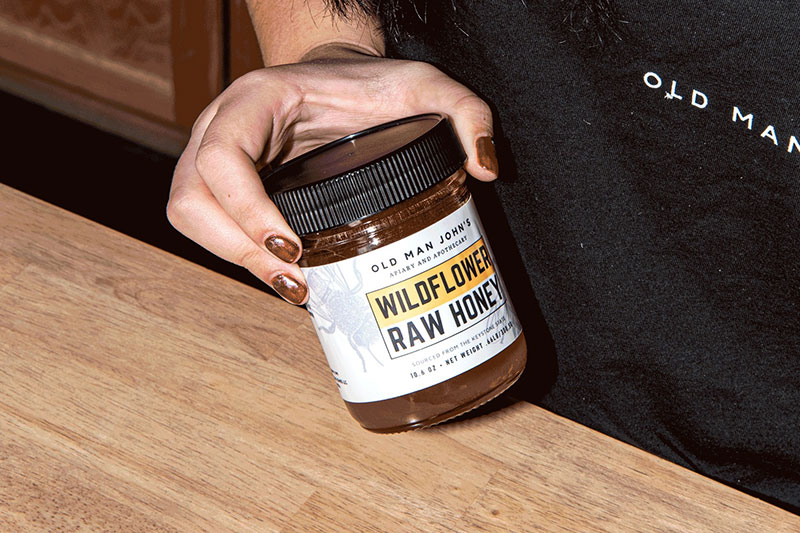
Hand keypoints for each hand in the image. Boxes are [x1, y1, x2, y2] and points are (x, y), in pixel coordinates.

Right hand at [167, 48, 497, 304]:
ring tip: (291, 285)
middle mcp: (223, 125)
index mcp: (258, 99)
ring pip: (189, 214)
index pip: (222, 157)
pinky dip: (236, 254)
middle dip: (237, 249)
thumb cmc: (373, 83)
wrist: (339, 79)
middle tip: (296, 280)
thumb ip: (467, 113)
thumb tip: (485, 168)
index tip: (294, 247)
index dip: (246, 209)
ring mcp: (215, 153)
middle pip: (191, 197)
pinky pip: (208, 223)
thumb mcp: (426, 83)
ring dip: (231, 258)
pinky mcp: (225, 183)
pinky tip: (282, 273)